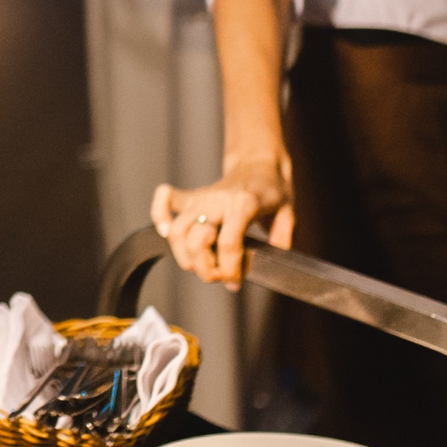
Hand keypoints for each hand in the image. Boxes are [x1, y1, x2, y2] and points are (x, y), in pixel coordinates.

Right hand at [151, 158, 293, 292]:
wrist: (257, 165)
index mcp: (244, 203)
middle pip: (196, 241)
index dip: (230, 270)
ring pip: (177, 230)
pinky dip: (159, 216)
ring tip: (201, 264)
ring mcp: (201, 198)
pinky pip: (165, 201)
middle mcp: (217, 200)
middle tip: (219, 275)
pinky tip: (166, 232)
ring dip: (184, 256)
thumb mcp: (287, 212)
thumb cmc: (272, 189)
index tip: (235, 281)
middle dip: (206, 269)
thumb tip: (274, 260)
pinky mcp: (191, 197)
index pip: (228, 243)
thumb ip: (282, 236)